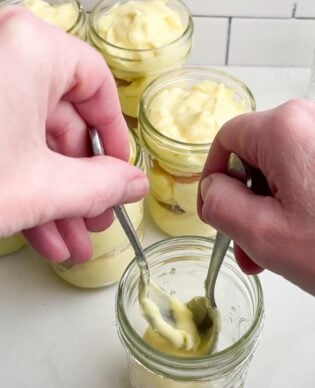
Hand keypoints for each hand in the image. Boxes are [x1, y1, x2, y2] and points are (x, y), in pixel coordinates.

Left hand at [0, 7, 147, 261]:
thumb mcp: (44, 188)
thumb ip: (101, 186)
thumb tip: (132, 184)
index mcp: (30, 51)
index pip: (97, 87)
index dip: (113, 137)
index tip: (119, 172)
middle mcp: (3, 58)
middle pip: (62, 125)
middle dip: (81, 188)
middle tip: (94, 221)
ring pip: (32, 145)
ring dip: (56, 201)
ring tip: (70, 241)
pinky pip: (5, 150)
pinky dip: (25, 193)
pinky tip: (42, 233)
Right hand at [198, 93, 314, 312]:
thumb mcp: (265, 237)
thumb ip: (220, 206)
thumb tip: (211, 189)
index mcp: (289, 129)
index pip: (228, 138)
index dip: (215, 176)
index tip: (219, 208)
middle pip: (265, 151)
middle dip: (254, 199)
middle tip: (256, 247)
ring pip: (298, 159)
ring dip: (285, 199)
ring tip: (294, 243)